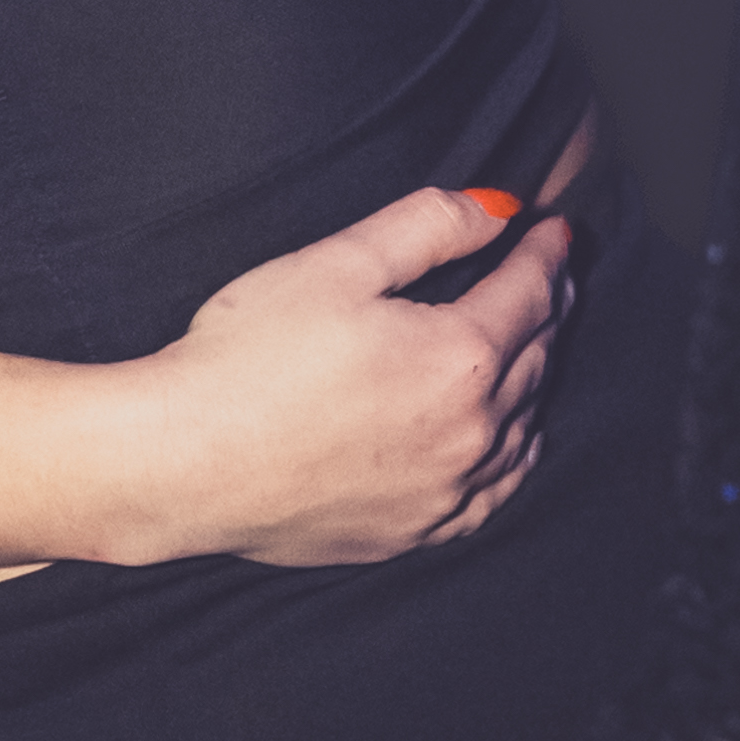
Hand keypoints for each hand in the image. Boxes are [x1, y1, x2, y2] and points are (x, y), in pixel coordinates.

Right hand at [145, 190, 567, 568]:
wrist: (186, 463)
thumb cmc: (248, 358)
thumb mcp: (334, 264)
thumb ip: (426, 226)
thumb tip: (496, 208)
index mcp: (460, 357)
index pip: (530, 292)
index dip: (545, 252)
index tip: (553, 229)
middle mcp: (473, 432)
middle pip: (537, 356)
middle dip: (547, 306)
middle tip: (547, 273)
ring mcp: (448, 493)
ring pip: (525, 426)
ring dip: (535, 376)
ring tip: (528, 342)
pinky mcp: (416, 532)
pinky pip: (495, 492)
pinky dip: (511, 452)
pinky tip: (503, 437)